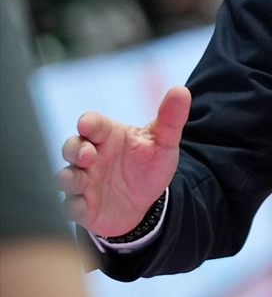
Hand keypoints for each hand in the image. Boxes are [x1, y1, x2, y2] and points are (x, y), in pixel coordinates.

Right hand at [56, 86, 189, 236]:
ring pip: (66, 176)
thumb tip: (181, 90)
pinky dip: (73, 206)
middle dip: (74, 149)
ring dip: (68, 177)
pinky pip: (71, 206)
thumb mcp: (164, 142)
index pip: (93, 123)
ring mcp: (85, 181)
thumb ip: (171, 118)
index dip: (88, 122)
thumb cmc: (149, 166)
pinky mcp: (84, 207)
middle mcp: (92, 157)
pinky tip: (81, 206)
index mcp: (109, 136)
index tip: (86, 124)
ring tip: (75, 180)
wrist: (150, 203)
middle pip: (71, 147)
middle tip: (88, 155)